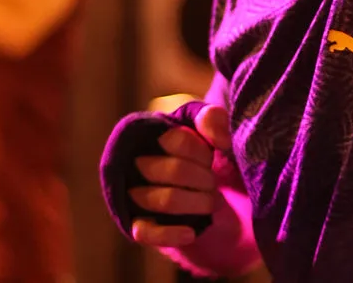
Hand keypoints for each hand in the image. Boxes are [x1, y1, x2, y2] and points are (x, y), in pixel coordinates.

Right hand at [128, 104, 231, 247]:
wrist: (184, 183)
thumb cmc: (191, 146)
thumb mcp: (200, 124)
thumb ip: (210, 119)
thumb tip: (222, 140)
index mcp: (146, 135)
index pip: (178, 139)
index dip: (202, 151)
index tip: (211, 155)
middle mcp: (132, 164)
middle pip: (176, 170)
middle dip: (205, 178)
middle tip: (214, 182)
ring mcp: (131, 196)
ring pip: (166, 200)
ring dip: (199, 202)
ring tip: (212, 201)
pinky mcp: (135, 224)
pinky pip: (147, 233)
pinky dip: (171, 233)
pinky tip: (191, 233)